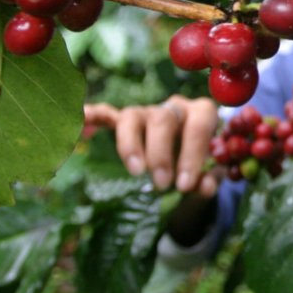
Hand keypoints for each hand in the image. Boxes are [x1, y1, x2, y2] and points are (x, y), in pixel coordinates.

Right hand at [84, 96, 219, 195]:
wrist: (189, 159)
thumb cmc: (201, 164)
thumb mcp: (210, 173)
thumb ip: (209, 179)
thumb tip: (204, 186)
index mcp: (201, 113)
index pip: (199, 124)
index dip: (193, 153)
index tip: (185, 184)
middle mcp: (174, 106)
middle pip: (163, 119)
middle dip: (161, 153)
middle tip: (162, 184)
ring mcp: (147, 112)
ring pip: (132, 116)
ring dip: (130, 144)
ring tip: (135, 171)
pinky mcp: (123, 121)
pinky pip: (105, 115)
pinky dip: (93, 116)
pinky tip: (82, 119)